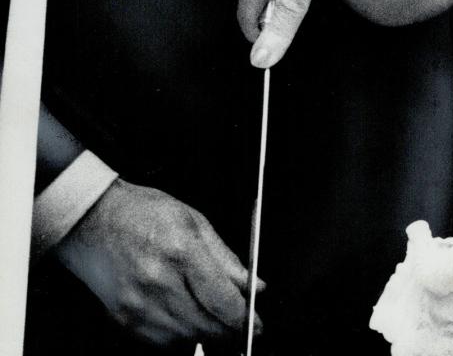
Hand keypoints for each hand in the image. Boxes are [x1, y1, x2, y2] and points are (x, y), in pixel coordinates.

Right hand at [53, 179, 259, 345]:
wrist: (92, 221)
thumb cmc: (143, 213)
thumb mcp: (194, 220)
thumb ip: (226, 258)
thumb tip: (253, 285)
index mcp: (180, 250)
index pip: (221, 299)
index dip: (244, 318)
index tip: (256, 324)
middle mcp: (158, 281)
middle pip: (206, 325)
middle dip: (229, 329)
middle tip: (241, 324)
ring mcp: (138, 305)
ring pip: (186, 338)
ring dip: (206, 333)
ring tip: (214, 318)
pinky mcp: (124, 319)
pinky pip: (162, 342)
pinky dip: (181, 336)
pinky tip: (187, 318)